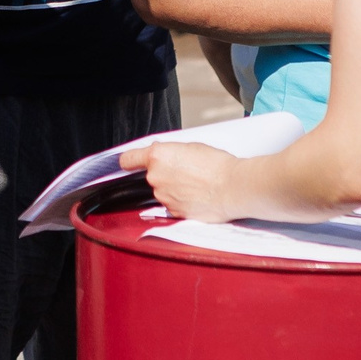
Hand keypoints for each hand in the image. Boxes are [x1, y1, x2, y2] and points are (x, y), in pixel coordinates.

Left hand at [121, 140, 244, 223]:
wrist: (232, 187)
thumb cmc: (217, 165)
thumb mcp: (190, 146)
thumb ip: (169, 152)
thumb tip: (164, 156)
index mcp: (157, 157)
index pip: (128, 159)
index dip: (130, 161)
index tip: (131, 162)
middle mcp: (156, 178)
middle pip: (150, 176)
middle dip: (163, 173)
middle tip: (184, 170)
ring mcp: (163, 198)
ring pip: (161, 191)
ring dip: (173, 188)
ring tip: (194, 183)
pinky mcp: (173, 213)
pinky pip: (172, 204)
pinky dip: (181, 200)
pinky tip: (196, 195)